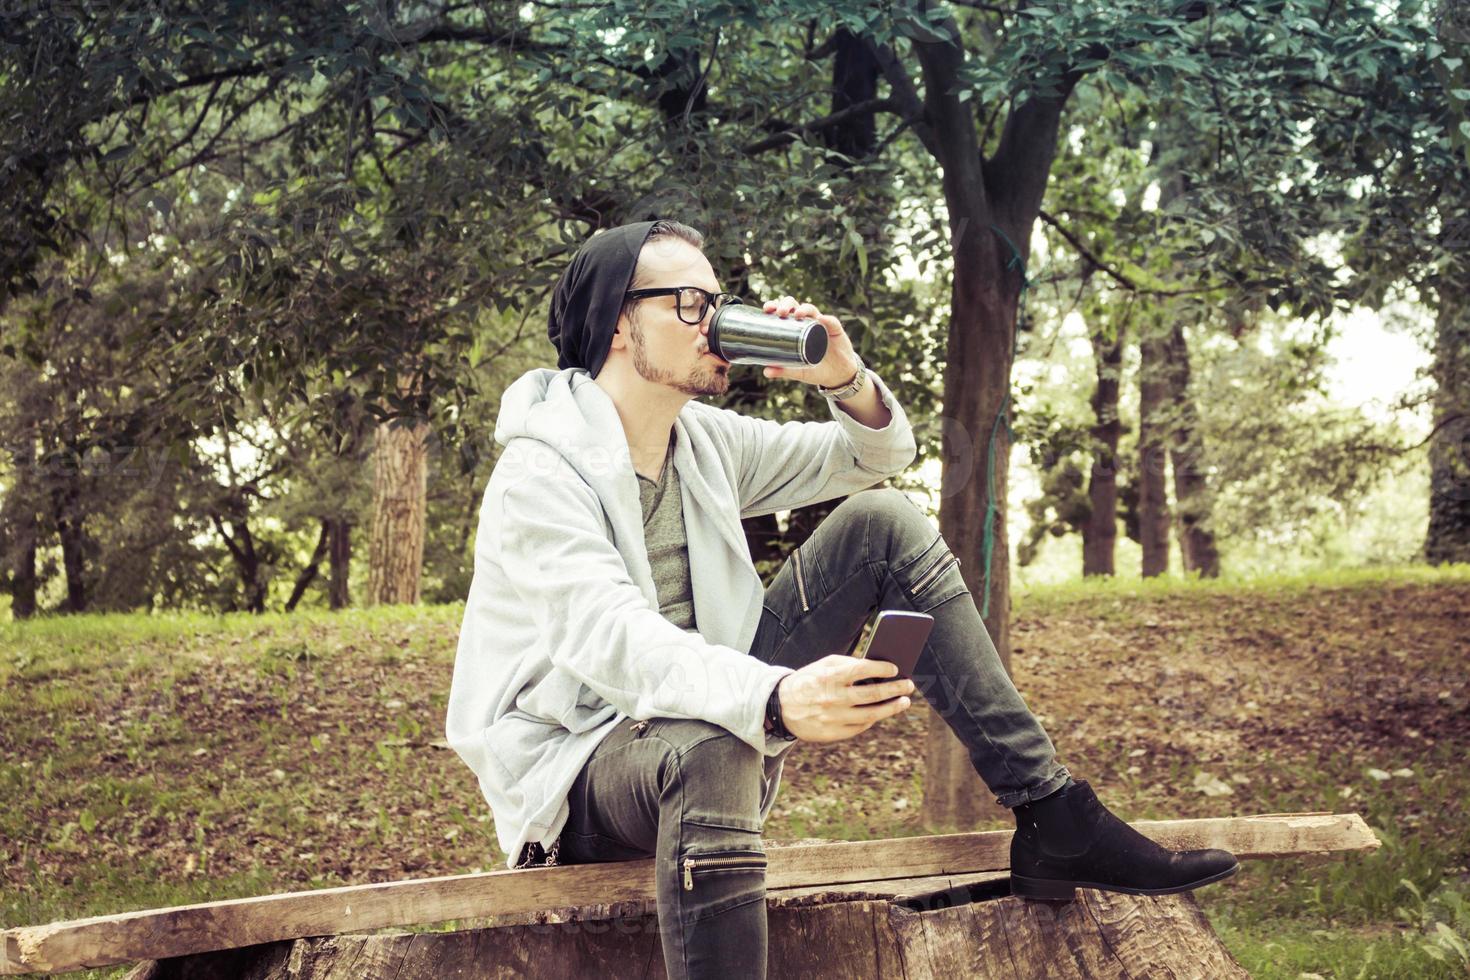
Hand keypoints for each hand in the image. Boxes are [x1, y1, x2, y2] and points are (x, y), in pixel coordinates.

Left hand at [759, 296, 861, 388]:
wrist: (838, 375)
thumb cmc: (815, 369)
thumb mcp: (798, 372)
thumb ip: (783, 370)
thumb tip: (766, 372)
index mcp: (795, 328)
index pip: (784, 313)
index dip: (775, 306)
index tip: (767, 309)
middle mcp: (807, 323)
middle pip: (795, 306)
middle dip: (787, 305)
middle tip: (780, 313)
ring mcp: (822, 324)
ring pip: (812, 310)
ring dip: (804, 309)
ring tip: (797, 314)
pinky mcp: (836, 330)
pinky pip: (832, 322)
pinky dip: (827, 319)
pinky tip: (822, 320)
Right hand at [774, 654, 914, 743]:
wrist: (780, 706)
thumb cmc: (808, 680)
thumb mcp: (823, 665)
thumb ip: (848, 663)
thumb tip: (877, 667)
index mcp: (830, 677)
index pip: (863, 670)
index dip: (882, 668)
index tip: (896, 669)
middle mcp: (833, 698)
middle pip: (873, 694)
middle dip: (895, 689)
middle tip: (909, 685)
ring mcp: (833, 718)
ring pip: (871, 715)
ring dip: (892, 708)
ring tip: (904, 701)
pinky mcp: (832, 734)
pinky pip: (859, 727)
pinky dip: (873, 719)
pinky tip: (881, 712)